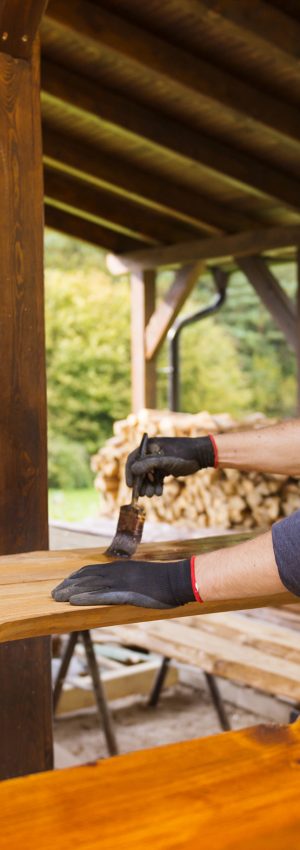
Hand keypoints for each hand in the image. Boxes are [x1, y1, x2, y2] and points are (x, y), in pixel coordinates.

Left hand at [52, 558, 196, 608]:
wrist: (179, 579)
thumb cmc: (163, 580)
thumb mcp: (141, 576)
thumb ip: (128, 578)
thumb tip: (117, 586)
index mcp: (120, 567)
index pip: (90, 570)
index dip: (75, 577)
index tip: (64, 584)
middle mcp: (117, 572)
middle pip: (86, 577)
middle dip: (68, 585)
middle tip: (54, 593)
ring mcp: (121, 582)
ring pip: (90, 586)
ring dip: (72, 592)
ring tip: (57, 598)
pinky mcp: (127, 593)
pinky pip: (102, 595)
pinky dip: (86, 598)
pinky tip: (74, 601)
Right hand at [126, 435, 215, 496]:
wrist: (202, 455)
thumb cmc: (184, 454)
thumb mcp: (166, 460)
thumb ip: (149, 464)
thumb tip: (133, 470)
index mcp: (149, 446)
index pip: (133, 459)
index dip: (130, 472)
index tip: (130, 486)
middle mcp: (152, 452)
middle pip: (140, 469)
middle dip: (141, 483)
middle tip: (142, 494)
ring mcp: (158, 460)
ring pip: (149, 476)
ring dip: (149, 486)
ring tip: (152, 494)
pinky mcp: (165, 467)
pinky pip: (157, 478)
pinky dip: (157, 485)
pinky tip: (159, 492)